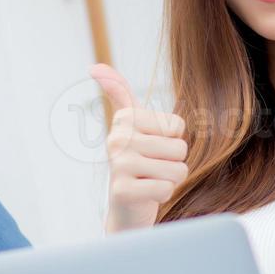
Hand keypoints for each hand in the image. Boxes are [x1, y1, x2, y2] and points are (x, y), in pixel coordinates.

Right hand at [89, 63, 188, 233]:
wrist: (126, 206)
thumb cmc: (137, 162)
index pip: (177, 126)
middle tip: (153, 168)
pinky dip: (163, 195)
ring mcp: (118, 165)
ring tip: (151, 180)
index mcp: (125, 119)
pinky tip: (147, 194)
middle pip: (179, 148)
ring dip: (170, 180)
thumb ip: (120, 94)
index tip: (152, 148)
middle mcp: (117, 139)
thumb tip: (95, 67)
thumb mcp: (132, 125)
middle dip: (174, 163)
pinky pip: (165, 189)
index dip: (173, 141)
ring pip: (177, 169)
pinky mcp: (122, 191)